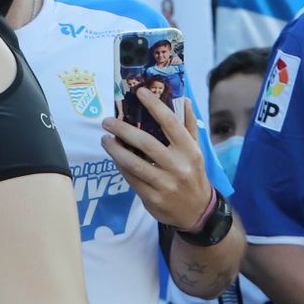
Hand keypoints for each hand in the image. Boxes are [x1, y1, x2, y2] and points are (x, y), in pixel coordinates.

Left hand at [102, 92, 213, 230]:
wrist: (198, 212)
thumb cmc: (193, 174)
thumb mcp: (196, 151)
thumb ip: (188, 126)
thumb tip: (184, 99)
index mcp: (190, 151)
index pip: (171, 123)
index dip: (155, 106)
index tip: (139, 92)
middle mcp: (178, 166)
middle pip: (146, 142)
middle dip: (123, 129)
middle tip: (107, 121)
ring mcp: (165, 184)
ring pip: (133, 163)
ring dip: (115, 149)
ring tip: (105, 139)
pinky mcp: (152, 198)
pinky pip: (130, 178)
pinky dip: (119, 166)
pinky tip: (114, 157)